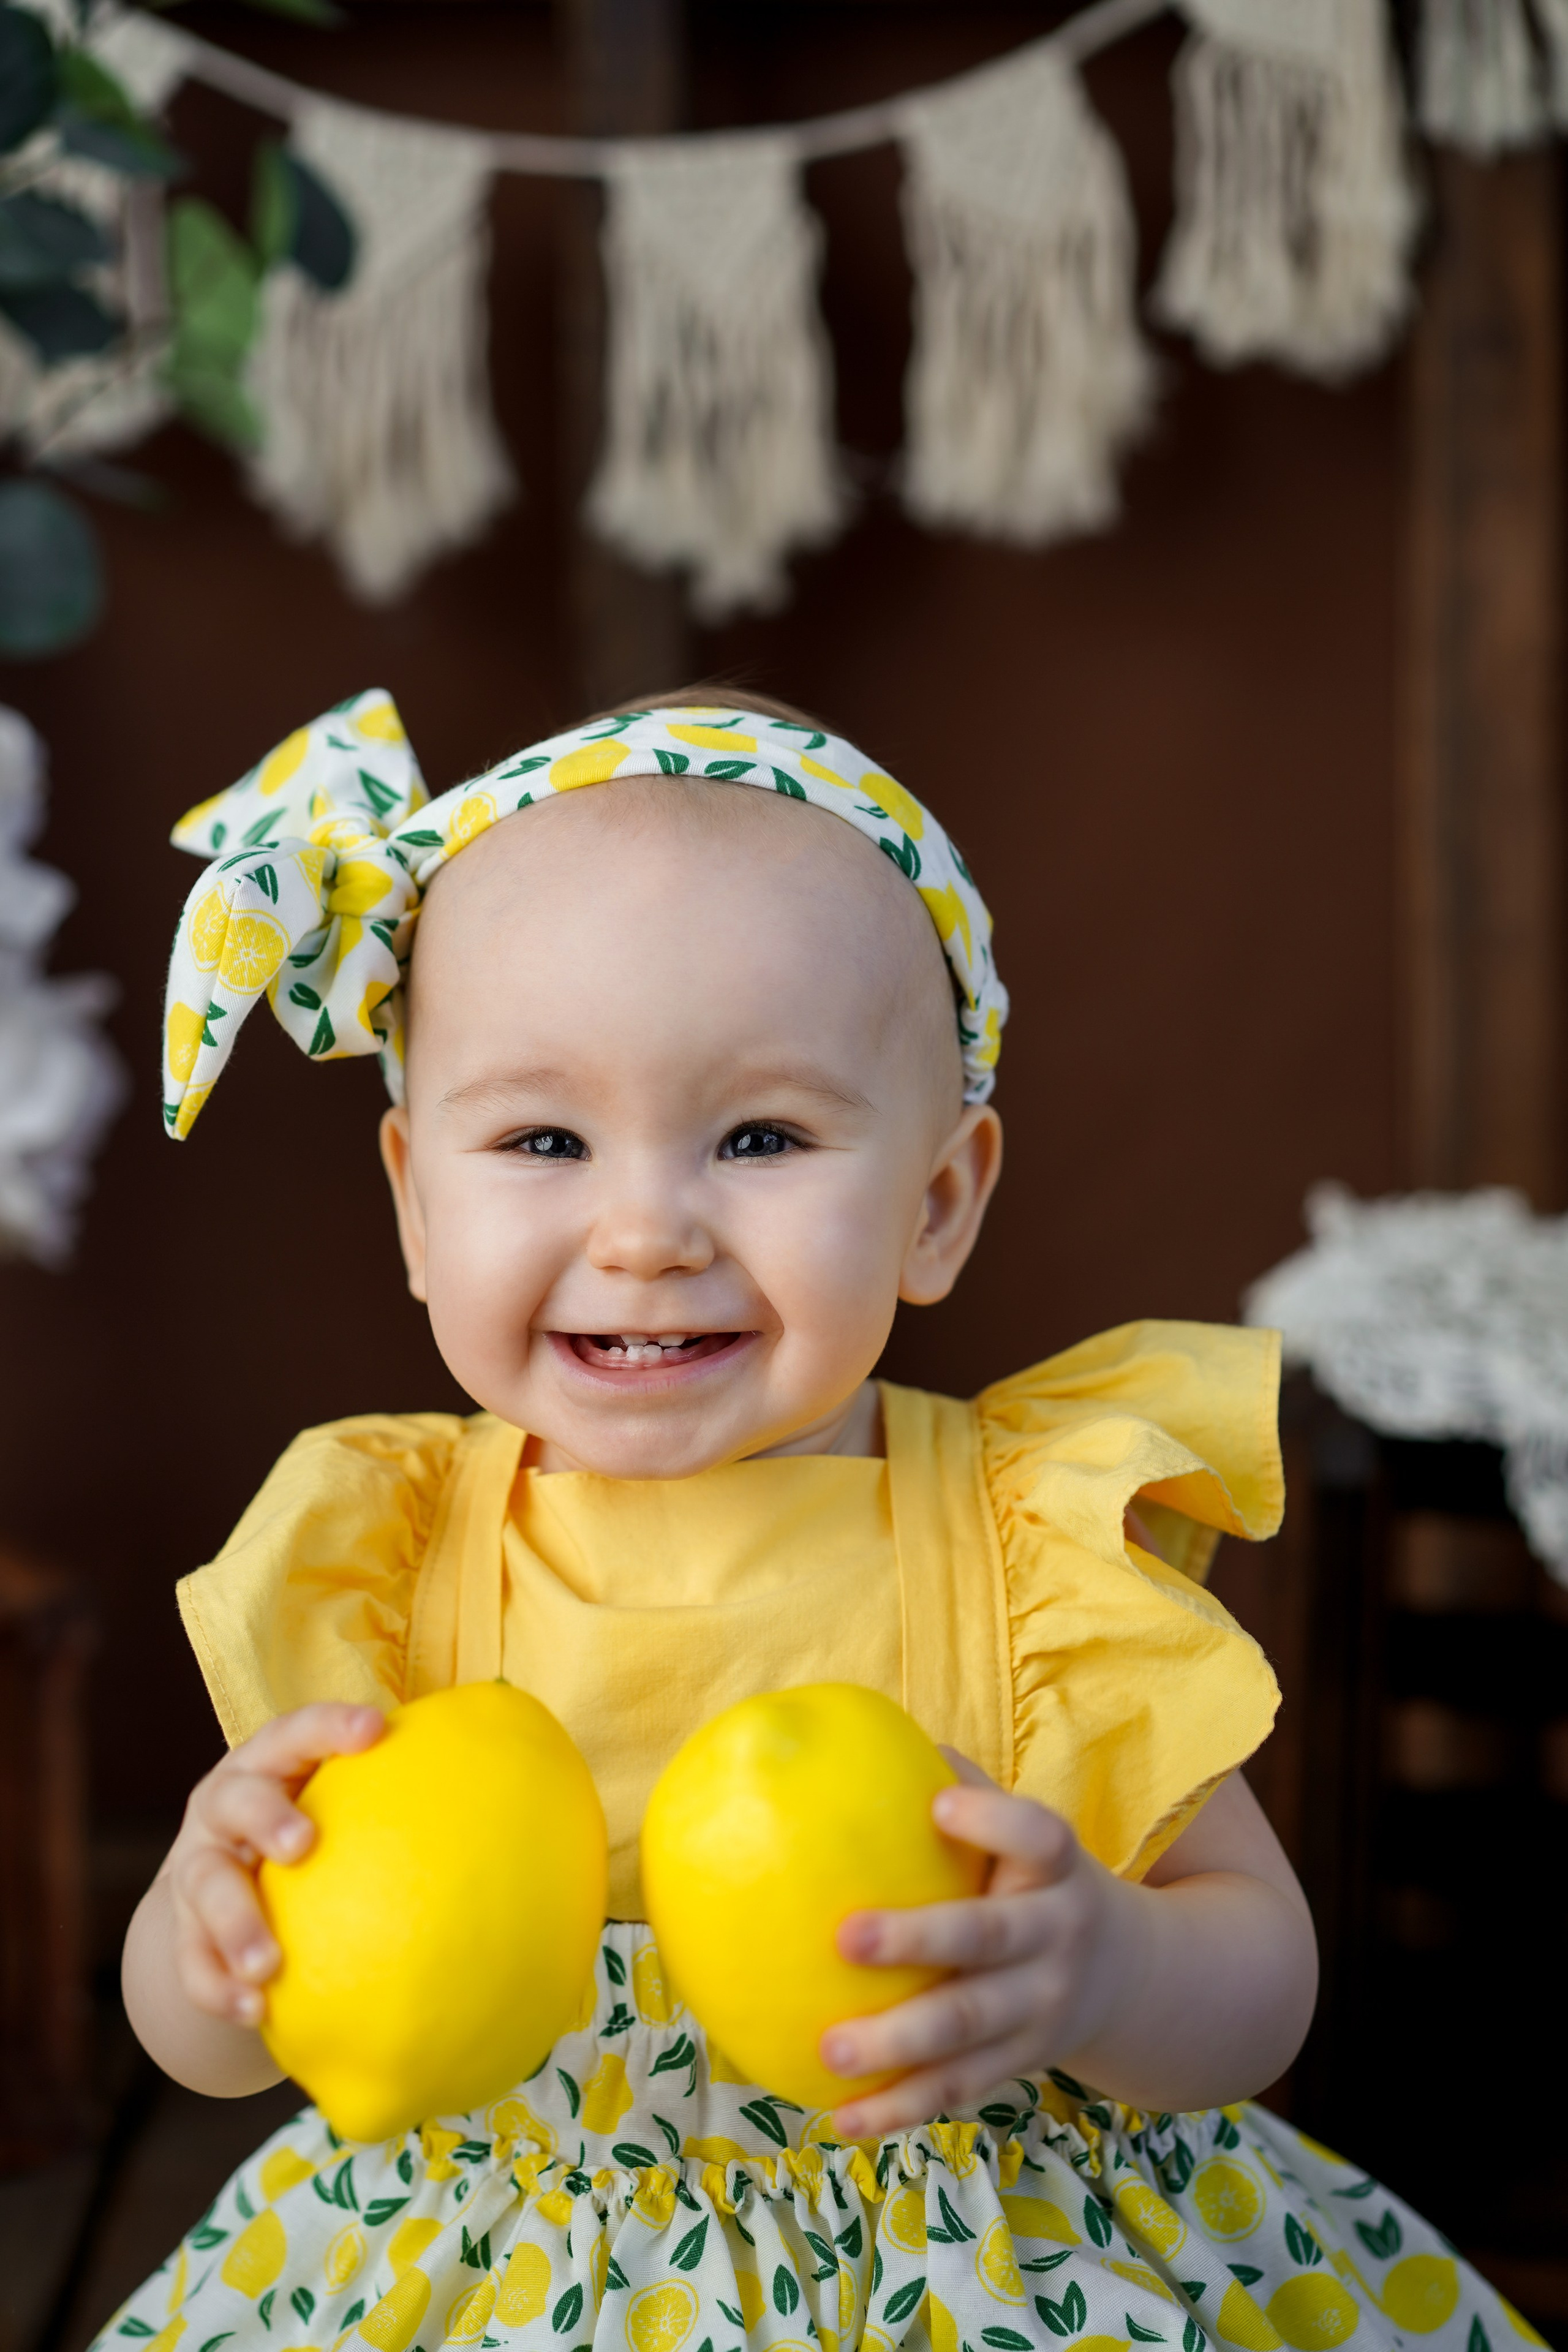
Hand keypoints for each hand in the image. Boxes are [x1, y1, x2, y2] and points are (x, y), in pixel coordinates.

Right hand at [159, 1703, 383, 2029]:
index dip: (332, 1725)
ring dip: (236, 1923)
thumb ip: (412, 1812)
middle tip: (304, 1844)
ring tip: (270, 1965)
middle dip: (267, 1816)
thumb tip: (544, 1825)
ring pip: (205, 1885)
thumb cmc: (320, 1846)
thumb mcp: (349, 1814)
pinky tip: (255, 2014)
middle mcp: (226, 1807)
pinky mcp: (180, 1932)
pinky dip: (220, 1987)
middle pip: (235, 1797)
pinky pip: (192, 1963)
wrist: (220, 1907)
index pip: (299, 1731)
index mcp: (274, 1766)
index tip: (376, 1730)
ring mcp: (197, 1868)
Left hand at [821, 1752, 1143, 2136]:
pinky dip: (901, 2109)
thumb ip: (966, 1787)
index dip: (995, 1819)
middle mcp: (1055, 1937)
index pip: (1039, 1835)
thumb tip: (866, 1736)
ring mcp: (1040, 2008)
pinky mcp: (1020, 2064)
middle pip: (990, 1939)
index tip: (940, 1804)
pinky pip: (958, 2089)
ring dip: (899, 2045)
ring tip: (830, 2049)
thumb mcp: (1028, 1835)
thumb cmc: (1038, 1881)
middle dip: (920, 1940)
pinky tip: (842, 2118)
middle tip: (845, 1937)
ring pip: (969, 2030)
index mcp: (1056, 1869)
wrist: (1133, 1977)